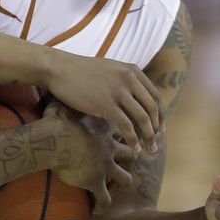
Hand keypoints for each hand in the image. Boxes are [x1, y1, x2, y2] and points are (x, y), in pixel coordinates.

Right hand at [42, 102, 135, 214]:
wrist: (52, 139)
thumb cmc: (55, 119)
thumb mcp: (64, 102)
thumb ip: (67, 98)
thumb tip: (58, 87)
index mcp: (104, 127)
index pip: (123, 128)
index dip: (124, 131)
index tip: (121, 132)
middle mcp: (110, 147)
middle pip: (131, 153)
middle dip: (131, 157)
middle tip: (124, 159)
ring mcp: (106, 166)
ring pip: (125, 178)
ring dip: (120, 182)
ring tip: (113, 185)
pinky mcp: (97, 182)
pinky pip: (104, 199)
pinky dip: (102, 205)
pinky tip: (97, 209)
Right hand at [45, 51, 161, 152]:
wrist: (59, 69)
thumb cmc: (80, 72)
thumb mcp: (109, 69)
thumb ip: (124, 79)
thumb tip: (134, 96)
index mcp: (132, 71)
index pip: (156, 96)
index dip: (160, 115)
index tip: (159, 128)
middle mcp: (129, 79)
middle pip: (153, 108)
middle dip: (157, 128)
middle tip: (155, 143)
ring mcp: (118, 91)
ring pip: (143, 119)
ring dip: (149, 137)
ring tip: (149, 150)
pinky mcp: (106, 104)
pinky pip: (127, 126)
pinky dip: (133, 140)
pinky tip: (135, 149)